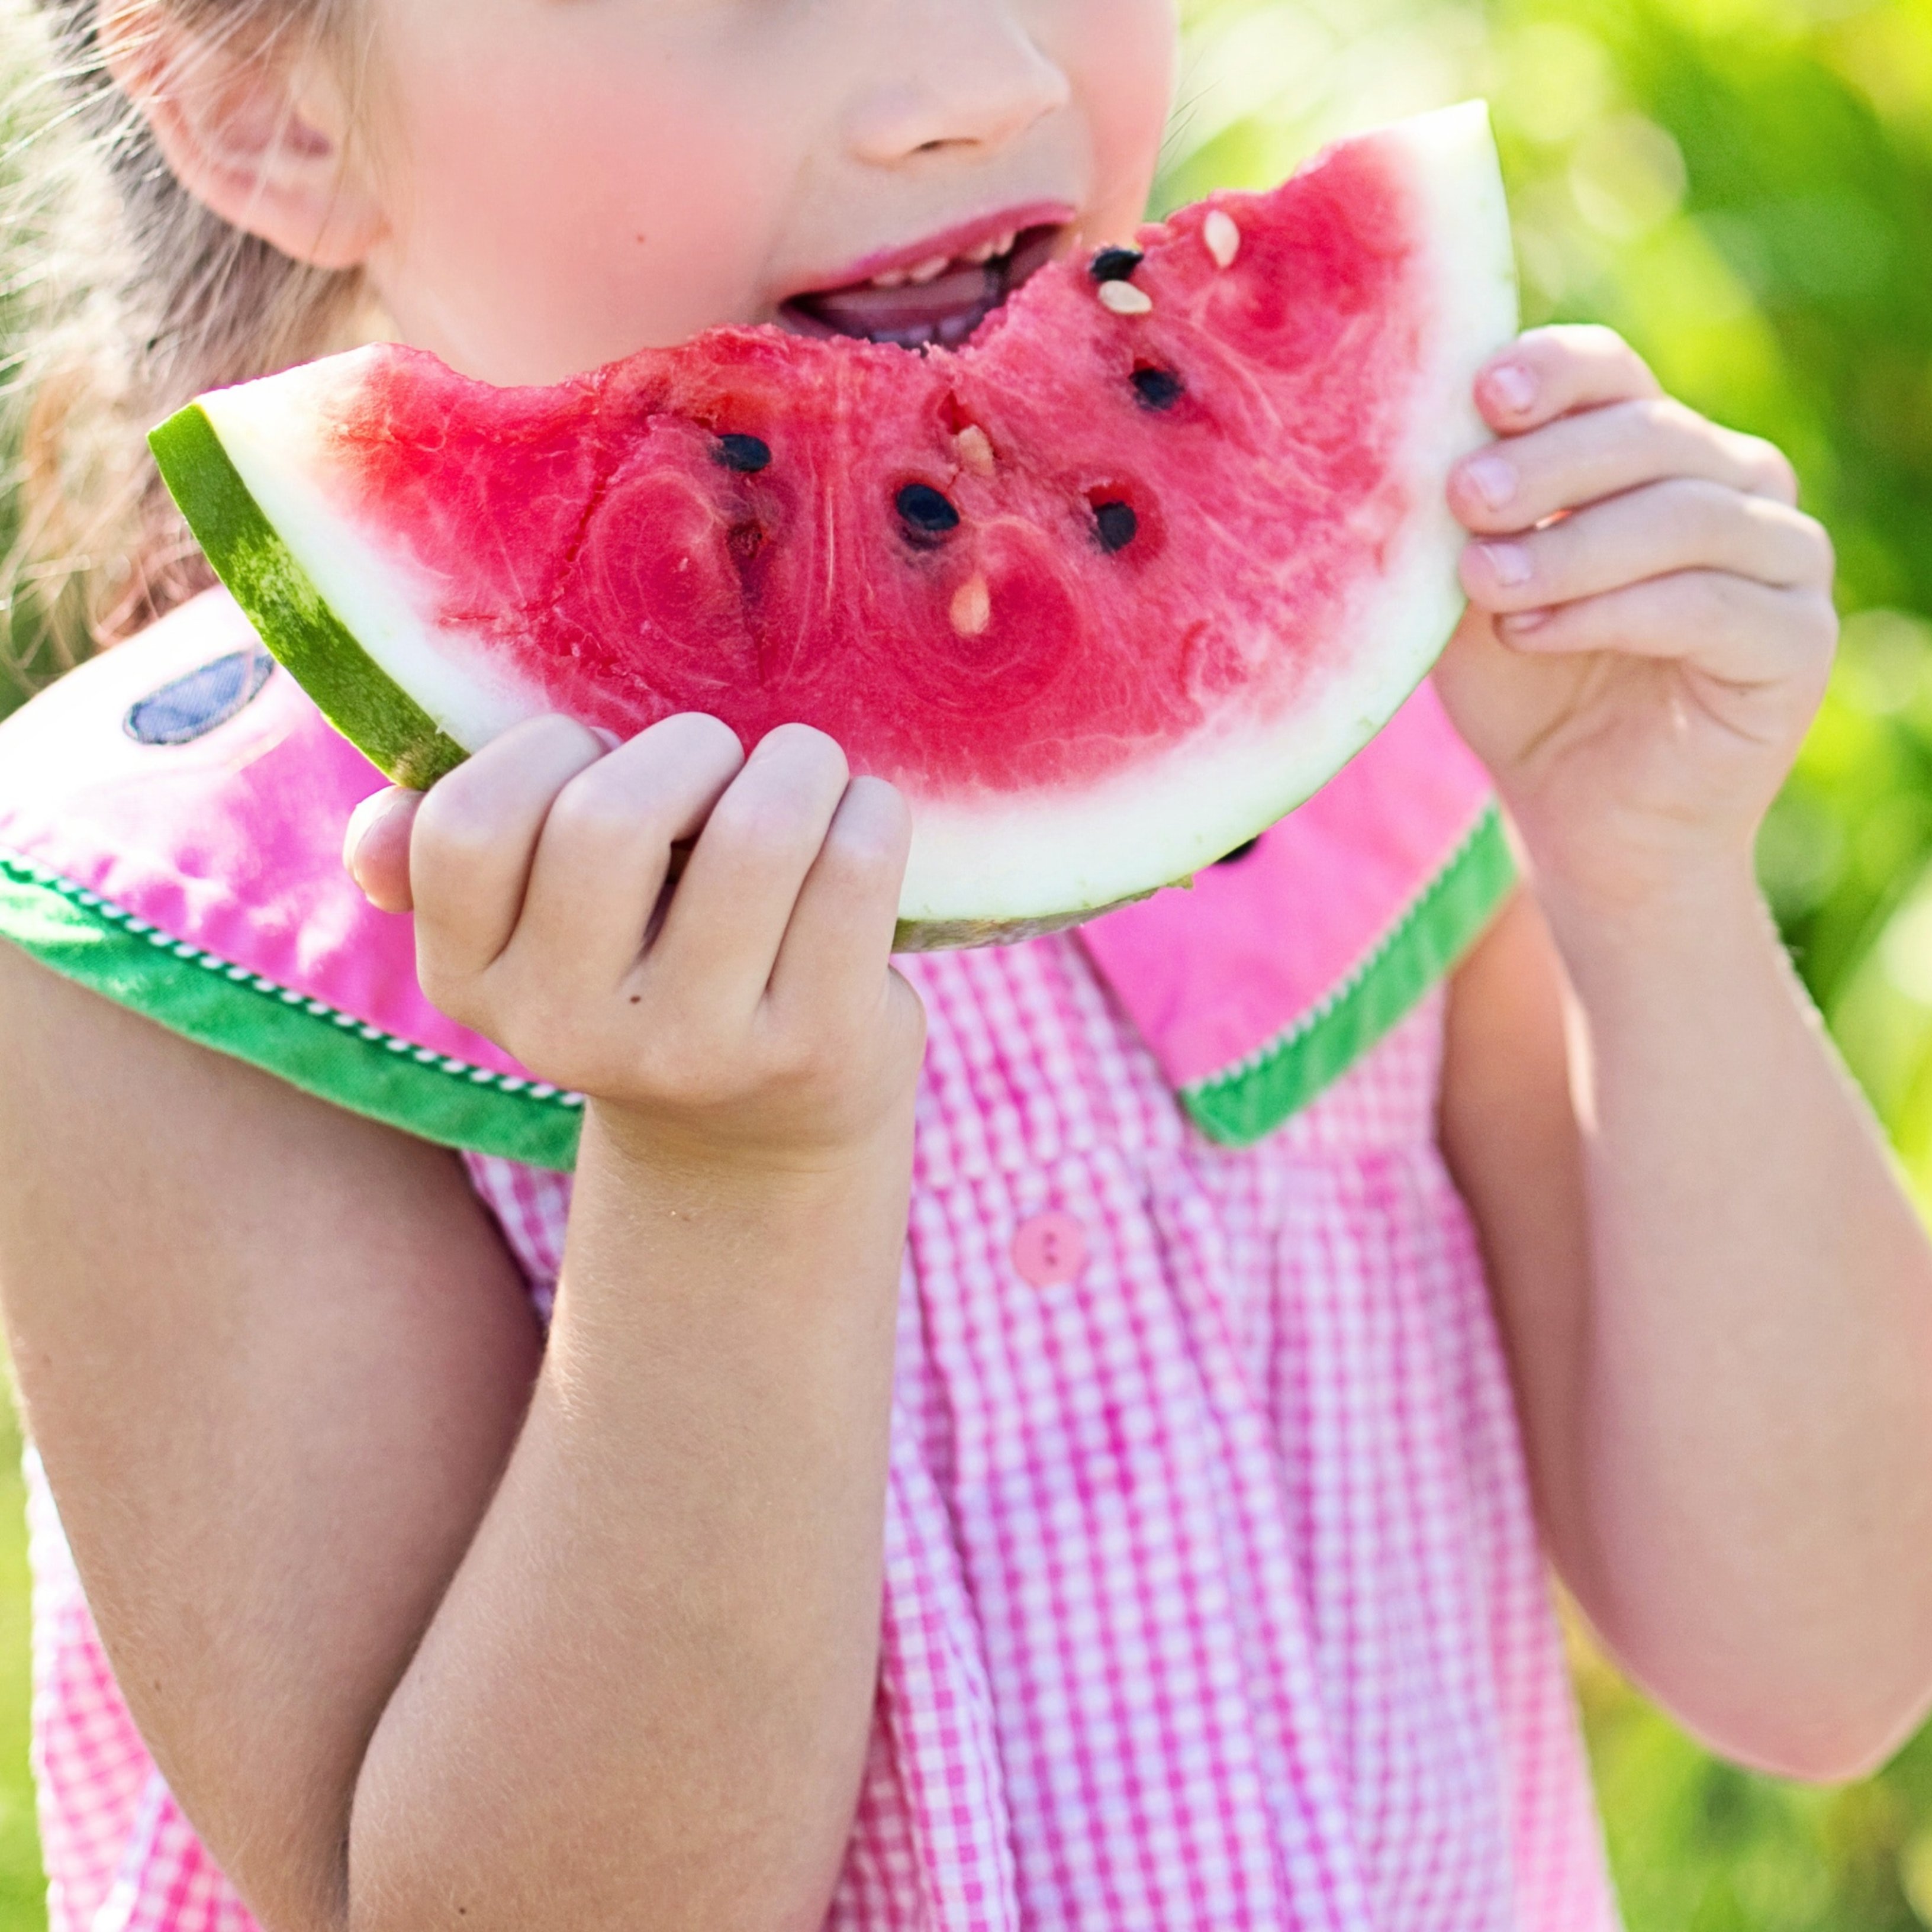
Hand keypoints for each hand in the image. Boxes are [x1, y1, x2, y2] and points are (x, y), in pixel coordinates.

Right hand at [343, 713, 925, 1168]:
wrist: (760, 1129)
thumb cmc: (646, 970)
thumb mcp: (535, 934)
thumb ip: (446, 866)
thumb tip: (376, 832)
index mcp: (472, 981)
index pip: (466, 826)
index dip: (545, 750)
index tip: (600, 758)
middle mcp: (568, 1032)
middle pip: (609, 820)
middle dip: (687, 748)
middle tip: (722, 763)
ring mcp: (697, 1050)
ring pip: (756, 834)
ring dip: (797, 765)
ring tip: (804, 777)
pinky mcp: (814, 1047)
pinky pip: (854, 869)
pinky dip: (871, 812)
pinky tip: (862, 823)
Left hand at [1433, 324, 1838, 915]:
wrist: (1582, 820)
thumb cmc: (1523, 694)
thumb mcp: (1469, 599)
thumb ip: (1457, 528)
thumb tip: (1412, 449)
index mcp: (1653, 450)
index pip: (1612, 375)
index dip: (1553, 372)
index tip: (1481, 393)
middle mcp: (1734, 484)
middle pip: (1650, 433)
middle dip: (1547, 464)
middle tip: (1462, 497)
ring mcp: (1781, 558)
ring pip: (1684, 516)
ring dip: (1571, 548)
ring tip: (1483, 585)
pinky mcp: (1798, 640)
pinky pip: (1709, 605)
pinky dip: (1612, 613)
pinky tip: (1532, 635)